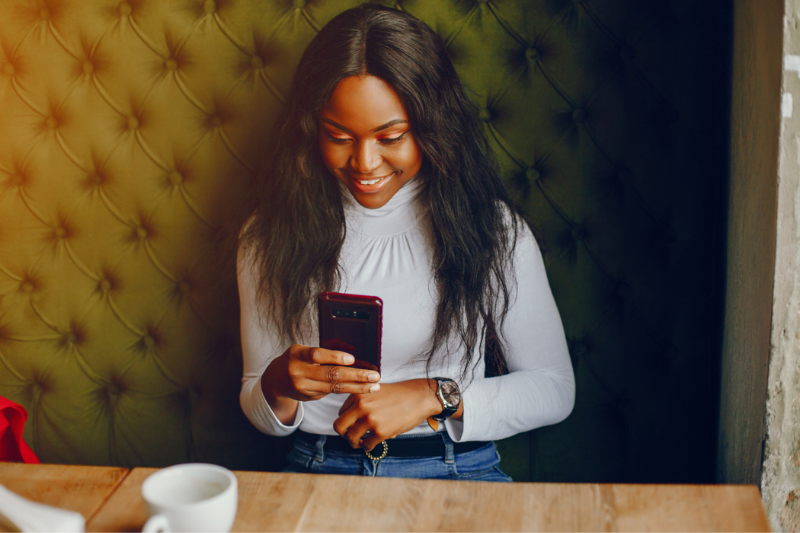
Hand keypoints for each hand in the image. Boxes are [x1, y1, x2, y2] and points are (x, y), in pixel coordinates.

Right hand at [261, 344, 380, 423]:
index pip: (316, 355)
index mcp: (297, 355)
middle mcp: (299, 372)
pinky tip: (363, 389)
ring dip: (357, 387)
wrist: (276, 381)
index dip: (334, 357)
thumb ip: (327, 347)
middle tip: (374, 375)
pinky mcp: (310, 398)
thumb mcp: (304, 348)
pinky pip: (332, 392)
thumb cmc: (296, 359)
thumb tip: (354, 349)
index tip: (352, 359)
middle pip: (330, 374)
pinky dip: (349, 390)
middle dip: (355, 376)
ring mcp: (304, 388)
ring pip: (335, 387)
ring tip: (375, 386)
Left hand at [333, 379, 441, 451]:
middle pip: (339, 426)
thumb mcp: (375, 391)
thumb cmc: (400, 394)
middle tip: (351, 437)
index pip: (341, 412)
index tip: (353, 425)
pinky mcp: (380, 431)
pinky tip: (372, 444)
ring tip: (361, 442)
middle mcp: (361, 405)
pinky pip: (366, 445)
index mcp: (358, 394)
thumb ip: (361, 402)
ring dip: (354, 443)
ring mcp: (370, 418)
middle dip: (343, 434)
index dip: (346, 421)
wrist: (420, 397)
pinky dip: (367, 447)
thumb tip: (351, 422)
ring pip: (350, 438)